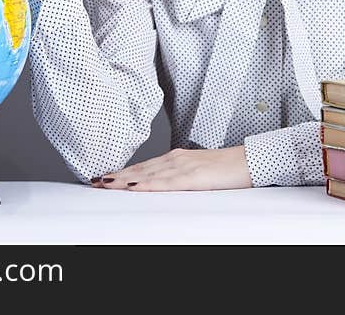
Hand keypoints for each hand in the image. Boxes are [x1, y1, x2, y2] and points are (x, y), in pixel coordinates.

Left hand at [90, 147, 251, 191]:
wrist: (250, 161)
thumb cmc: (227, 168)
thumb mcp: (198, 171)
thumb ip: (180, 176)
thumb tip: (163, 184)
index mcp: (177, 158)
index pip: (143, 167)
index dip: (123, 172)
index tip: (105, 177)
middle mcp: (176, 159)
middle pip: (140, 170)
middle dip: (117, 176)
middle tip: (95, 181)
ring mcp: (184, 166)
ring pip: (148, 174)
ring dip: (125, 180)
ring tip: (106, 184)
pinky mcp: (193, 177)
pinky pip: (166, 182)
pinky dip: (148, 184)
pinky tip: (135, 186)